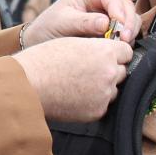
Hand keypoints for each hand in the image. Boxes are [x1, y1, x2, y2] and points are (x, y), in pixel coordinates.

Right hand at [13, 37, 131, 121]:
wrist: (28, 85)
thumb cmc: (44, 60)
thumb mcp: (73, 43)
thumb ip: (95, 48)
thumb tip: (107, 54)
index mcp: (105, 51)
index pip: (127, 52)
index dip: (115, 53)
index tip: (106, 56)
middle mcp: (110, 73)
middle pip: (122, 71)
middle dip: (109, 70)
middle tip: (88, 71)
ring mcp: (105, 94)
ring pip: (113, 89)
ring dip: (103, 87)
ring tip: (79, 84)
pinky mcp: (97, 111)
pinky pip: (102, 105)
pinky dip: (93, 101)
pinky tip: (75, 96)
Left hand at [23, 0, 139, 45]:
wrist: (42, 41)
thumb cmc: (49, 27)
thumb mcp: (63, 23)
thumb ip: (84, 22)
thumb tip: (106, 24)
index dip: (118, 11)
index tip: (119, 28)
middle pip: (125, 6)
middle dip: (128, 22)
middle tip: (124, 39)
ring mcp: (108, 13)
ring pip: (130, 18)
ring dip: (130, 31)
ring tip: (123, 45)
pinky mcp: (112, 28)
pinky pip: (126, 31)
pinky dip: (127, 38)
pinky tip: (121, 47)